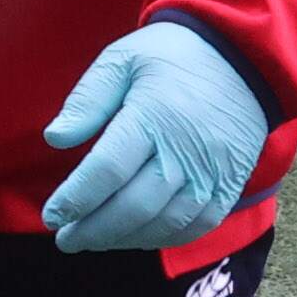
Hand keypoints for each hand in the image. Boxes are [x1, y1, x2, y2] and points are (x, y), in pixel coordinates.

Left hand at [39, 20, 270, 254]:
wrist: (244, 56)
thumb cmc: (173, 55)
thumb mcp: (123, 59)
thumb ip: (88, 99)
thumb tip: (54, 138)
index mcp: (153, 117)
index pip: (107, 171)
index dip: (76, 199)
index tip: (51, 215)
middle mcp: (185, 151)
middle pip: (134, 206)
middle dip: (94, 230)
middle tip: (66, 239)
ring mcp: (212, 172)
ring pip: (165, 223)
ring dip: (124, 238)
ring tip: (94, 240)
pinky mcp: (231, 184)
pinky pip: (198, 225)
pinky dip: (164, 238)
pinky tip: (137, 236)